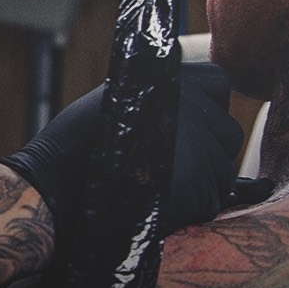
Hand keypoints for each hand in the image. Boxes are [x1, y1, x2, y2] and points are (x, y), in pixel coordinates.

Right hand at [0, 62, 255, 248]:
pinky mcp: (200, 185)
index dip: (208, 108)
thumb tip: (196, 98)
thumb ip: (161, 95)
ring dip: (202, 183)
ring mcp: (201, 146)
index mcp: (175, 78)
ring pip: (223, 170)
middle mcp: (195, 107)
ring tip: (161, 186)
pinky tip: (162, 205)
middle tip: (172, 166)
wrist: (59, 186)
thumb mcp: (120, 96)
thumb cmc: (80, 144)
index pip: (219, 85)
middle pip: (229, 133)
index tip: (185, 126)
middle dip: (210, 151)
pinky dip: (194, 208)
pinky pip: (214, 200)